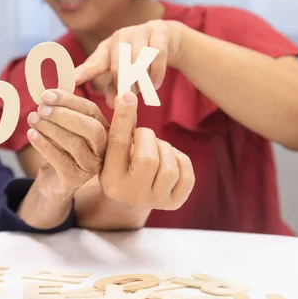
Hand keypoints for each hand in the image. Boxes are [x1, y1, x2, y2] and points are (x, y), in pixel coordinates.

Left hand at [27, 89, 108, 201]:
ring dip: (50, 128)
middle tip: (41, 108)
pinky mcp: (75, 180)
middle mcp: (103, 149)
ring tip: (32, 119)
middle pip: (91, 128)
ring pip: (74, 144)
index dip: (69, 100)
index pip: (91, 111)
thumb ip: (61, 110)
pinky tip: (32, 134)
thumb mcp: (62, 127)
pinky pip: (60, 160)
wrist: (52, 180)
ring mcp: (91, 166)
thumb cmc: (59, 148)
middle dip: (64, 115)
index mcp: (104, 129)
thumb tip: (47, 94)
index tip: (47, 94)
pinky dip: (44, 145)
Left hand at [75, 20, 183, 108]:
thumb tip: (112, 104)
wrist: (165, 38)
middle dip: (124, 86)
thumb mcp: (123, 74)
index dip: (84, 72)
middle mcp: (119, 37)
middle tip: (129, 98)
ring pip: (139, 62)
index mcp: (106, 49)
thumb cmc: (137, 60)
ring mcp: (139, 31)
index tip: (73, 81)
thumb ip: (114, 89)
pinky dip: (156, 74)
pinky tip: (155, 85)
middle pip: (118, 67)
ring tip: (143, 90)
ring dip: (142, 81)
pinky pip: (157, 56)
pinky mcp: (159, 31)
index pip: (94, 63)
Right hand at [100, 91, 194, 209]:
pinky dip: (180, 160)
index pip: (118, 145)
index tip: (127, 95)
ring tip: (154, 149)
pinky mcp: (174, 202)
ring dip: (164, 148)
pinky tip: (168, 159)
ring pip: (169, 168)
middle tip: (142, 136)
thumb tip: (127, 96)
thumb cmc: (119, 165)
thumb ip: (119, 130)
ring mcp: (155, 201)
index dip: (123, 118)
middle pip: (148, 159)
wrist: (129, 198)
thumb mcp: (111, 152)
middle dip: (147, 137)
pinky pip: (187, 175)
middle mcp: (132, 195)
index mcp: (110, 180)